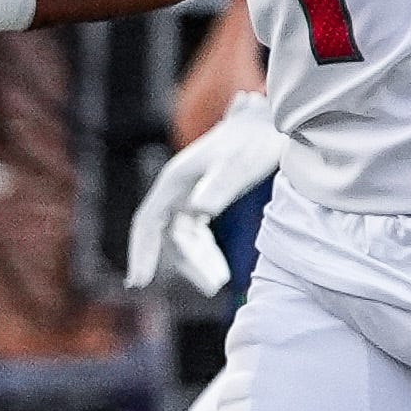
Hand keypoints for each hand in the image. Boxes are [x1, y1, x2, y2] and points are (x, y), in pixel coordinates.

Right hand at [123, 91, 282, 295]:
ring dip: (197, 263)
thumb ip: (220, 186)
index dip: (141, 252)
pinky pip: (195, 234)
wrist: (270, 123)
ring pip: (181, 239)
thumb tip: (200, 210)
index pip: (146, 223)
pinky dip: (205, 253)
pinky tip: (221, 270)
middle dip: (185, 265)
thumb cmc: (253, 142)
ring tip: (221, 282)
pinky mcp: (204, 199)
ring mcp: (188, 195)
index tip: (140, 282)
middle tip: (211, 287)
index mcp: (173, 182)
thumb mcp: (238, 164)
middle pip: (166, 236)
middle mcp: (175, 190)